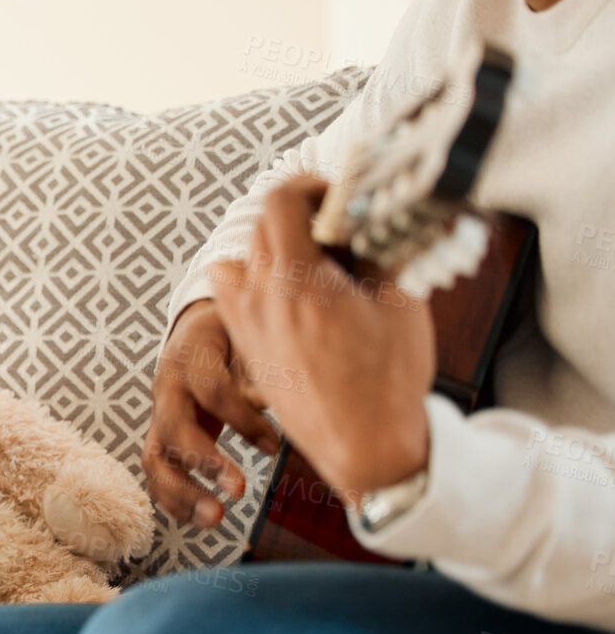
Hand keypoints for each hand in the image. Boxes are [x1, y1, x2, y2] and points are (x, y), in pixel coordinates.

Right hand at [142, 300, 280, 527]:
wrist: (195, 333)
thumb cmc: (231, 337)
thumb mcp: (248, 338)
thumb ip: (262, 370)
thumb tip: (285, 405)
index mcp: (189, 355)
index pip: (212, 389)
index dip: (242, 418)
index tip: (274, 445)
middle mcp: (166, 387)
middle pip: (173, 426)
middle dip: (204, 461)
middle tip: (239, 491)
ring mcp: (159, 416)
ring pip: (156, 458)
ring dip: (182, 493)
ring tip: (216, 519)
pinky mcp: (161, 440)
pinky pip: (158, 475)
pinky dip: (175, 501)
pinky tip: (201, 520)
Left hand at [209, 176, 433, 493]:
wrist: (367, 447)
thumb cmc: (388, 381)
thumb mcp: (401, 303)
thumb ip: (380, 252)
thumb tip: (375, 220)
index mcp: (299, 279)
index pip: (281, 200)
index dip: (311, 186)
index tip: (336, 195)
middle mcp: (260, 297)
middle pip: (262, 227)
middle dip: (300, 216)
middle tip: (339, 232)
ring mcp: (246, 324)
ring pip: (240, 261)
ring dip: (271, 250)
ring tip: (312, 266)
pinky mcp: (246, 348)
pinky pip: (232, 298)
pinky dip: (253, 284)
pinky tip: (289, 298)